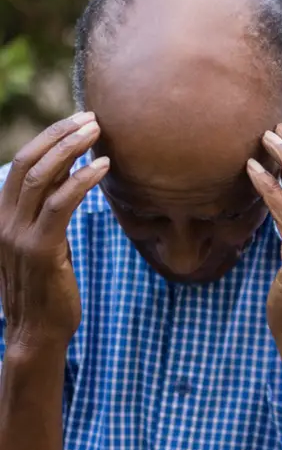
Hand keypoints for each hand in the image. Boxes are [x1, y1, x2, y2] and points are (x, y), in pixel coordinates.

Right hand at [0, 112, 108, 351]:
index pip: (21, 164)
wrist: (37, 332)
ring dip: (72, 148)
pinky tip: (104, 167)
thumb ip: (48, 216)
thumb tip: (70, 184)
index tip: (77, 121)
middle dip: (59, 134)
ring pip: (43, 177)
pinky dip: (83, 180)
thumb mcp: (43, 245)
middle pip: (28, 161)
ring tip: (99, 132)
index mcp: (1, 217)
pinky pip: (61, 204)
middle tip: (91, 117)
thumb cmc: (47, 289)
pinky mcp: (41, 249)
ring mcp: (18, 235)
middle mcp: (3, 221)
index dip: (48, 138)